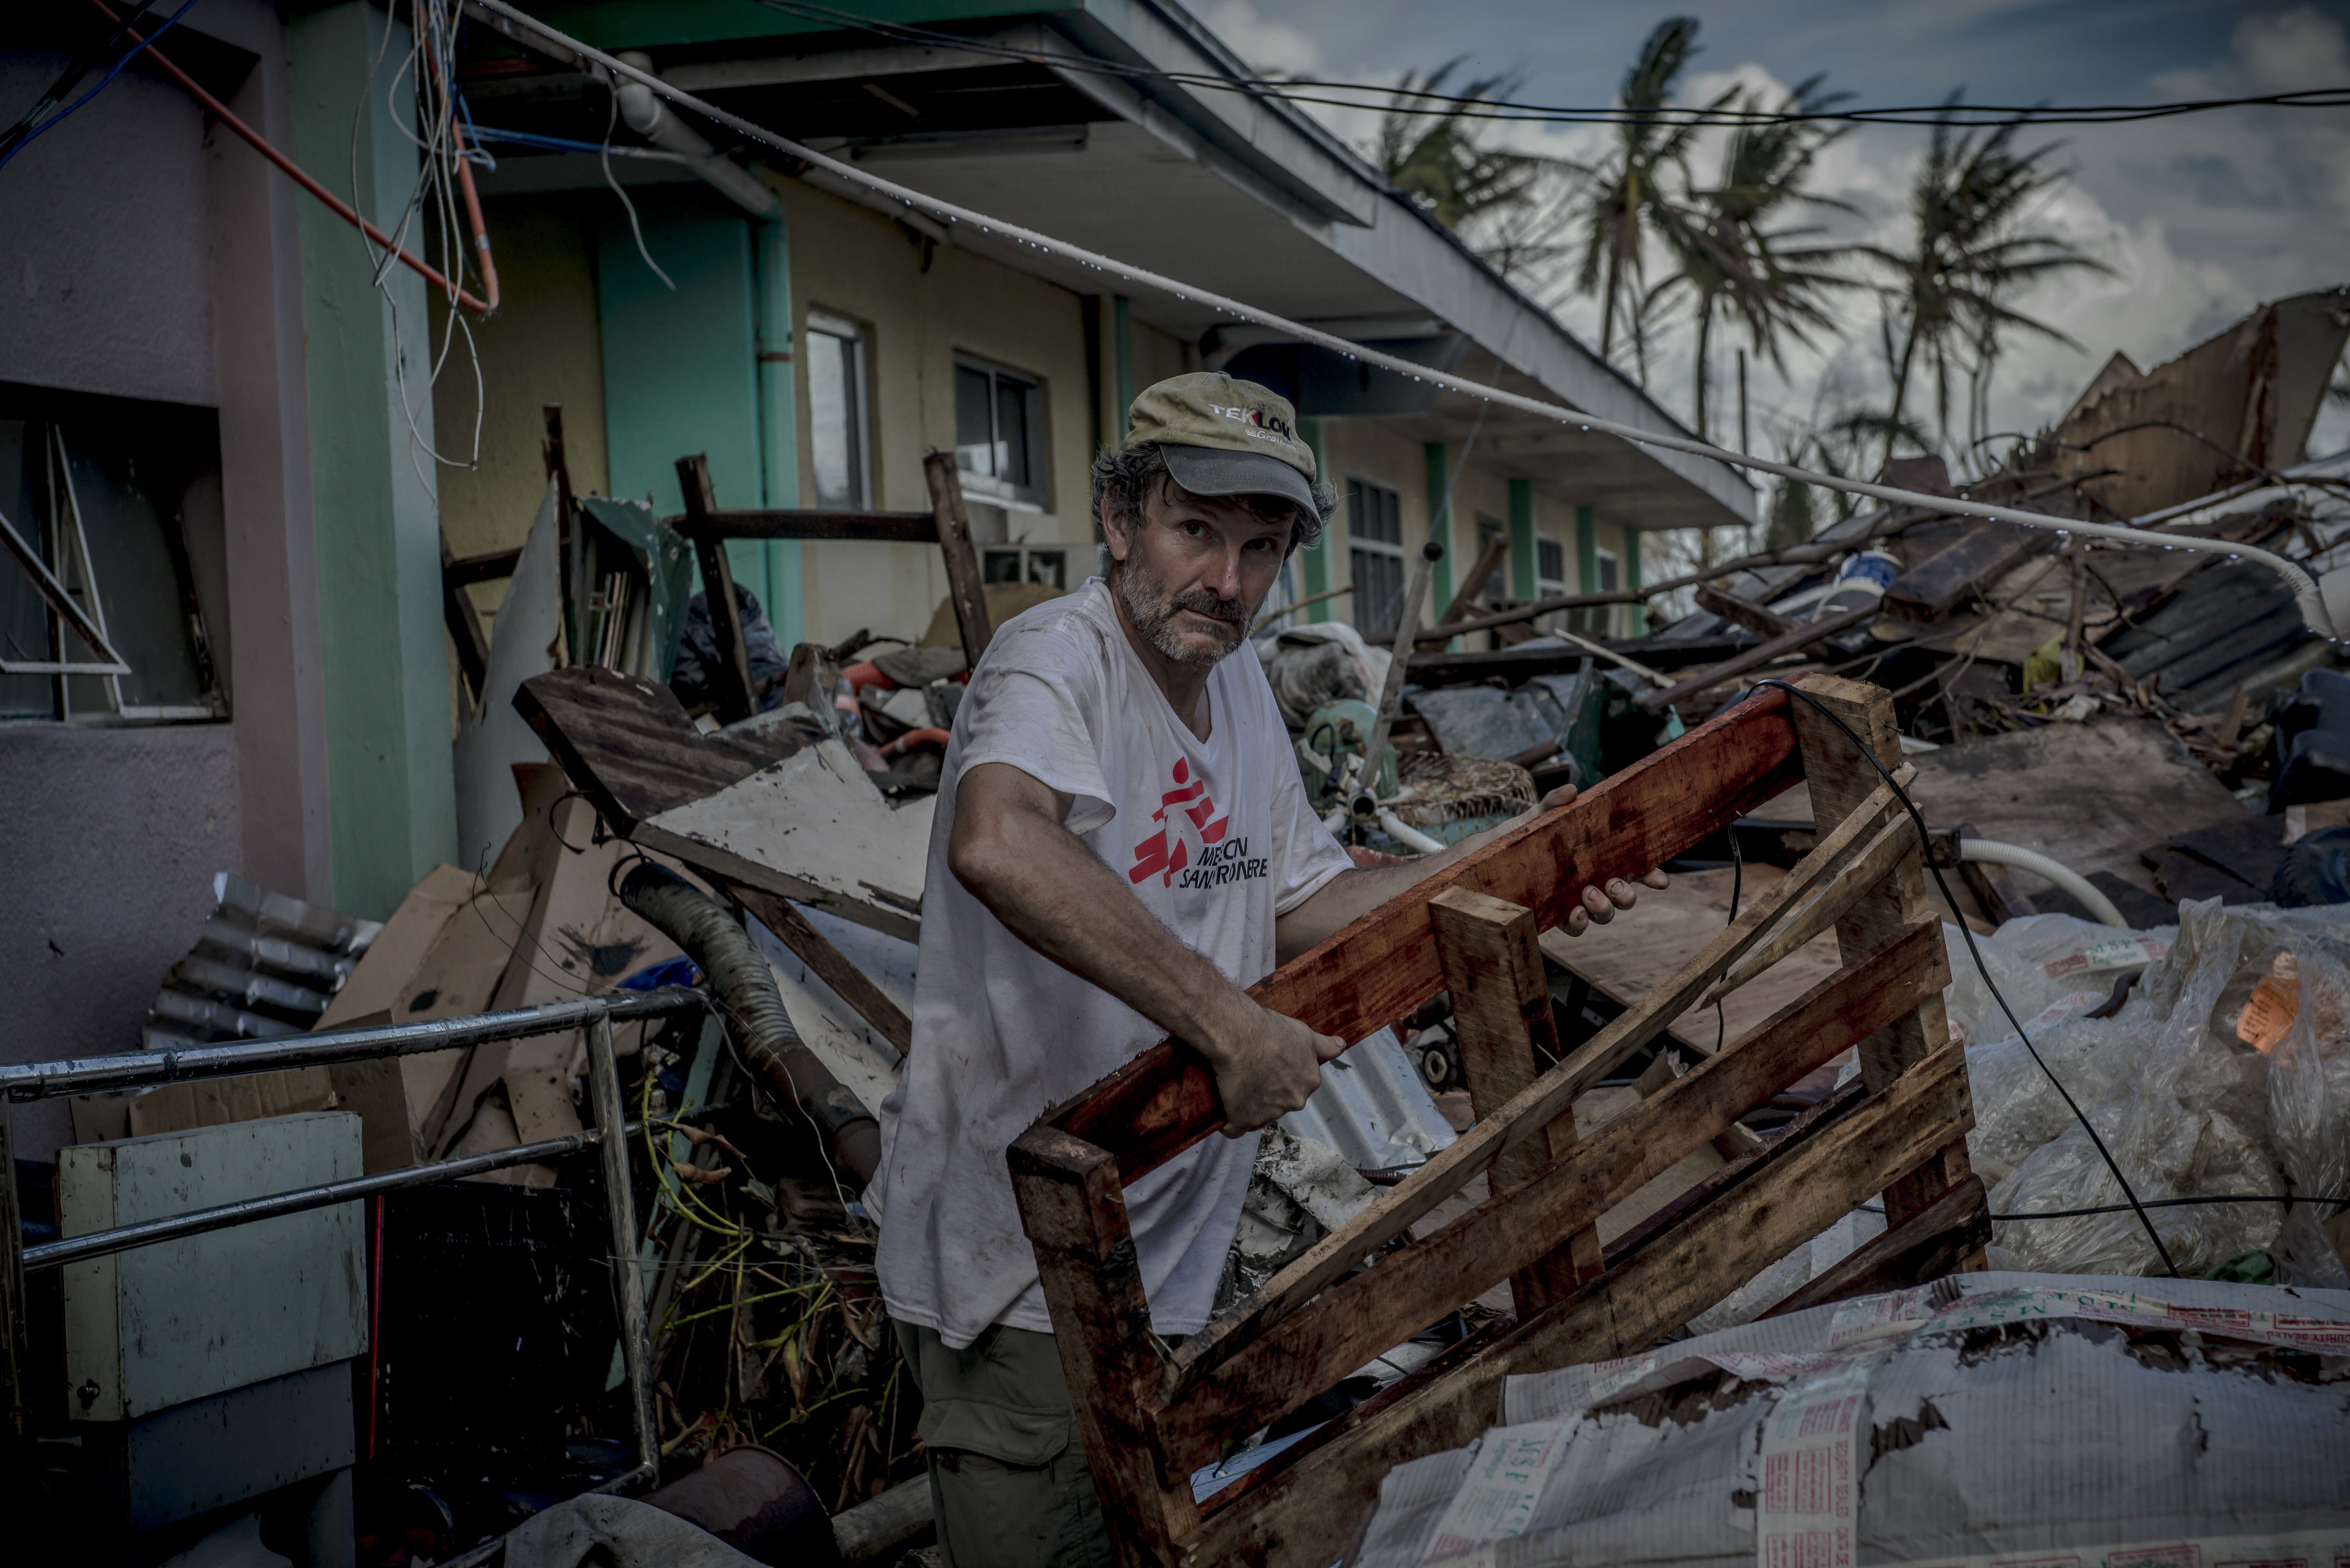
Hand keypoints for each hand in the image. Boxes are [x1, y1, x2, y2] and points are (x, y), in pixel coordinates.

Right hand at [1198, 999, 1346, 1135]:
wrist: (1239, 1036)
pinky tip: (1226, 1110)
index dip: (1281, 1077)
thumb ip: (1325, 1046)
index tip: (1268, 1066)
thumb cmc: (1271, 1030)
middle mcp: (1293, 1102)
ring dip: (1248, 1106)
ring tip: (1235, 1084)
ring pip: (1258, 1116)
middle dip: (1267, 1094)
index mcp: (1309, 1082)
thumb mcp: (1304, 1034)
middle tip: (1250, 1073)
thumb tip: (1341, 1046)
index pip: (1296, 1087)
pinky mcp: (1243, 1120)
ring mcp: (1268, 1114)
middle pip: (1279, 1103)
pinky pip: (1235, 1128)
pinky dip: (1230, 1123)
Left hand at [1523, 785, 1671, 936]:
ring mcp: (1575, 900)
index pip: (1632, 868)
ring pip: (1603, 914)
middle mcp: (1592, 882)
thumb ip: (1554, 802)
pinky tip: (1574, 913)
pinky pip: (1576, 927)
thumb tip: (1571, 790)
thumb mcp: (1539, 816)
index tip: (1661, 880)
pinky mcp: (1555, 915)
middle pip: (1623, 895)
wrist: (1488, 857)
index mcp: (1598, 859)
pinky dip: (1579, 923)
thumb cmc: (1522, 835)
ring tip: (1588, 894)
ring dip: (1604, 908)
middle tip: (1614, 885)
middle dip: (1626, 895)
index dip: (1650, 875)